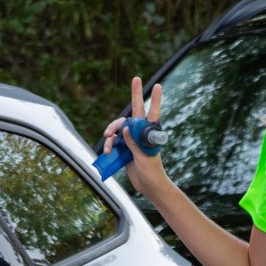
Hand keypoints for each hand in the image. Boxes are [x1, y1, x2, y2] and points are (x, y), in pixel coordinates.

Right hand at [102, 75, 168, 194]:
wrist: (149, 187)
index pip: (153, 113)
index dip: (155, 99)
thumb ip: (134, 142)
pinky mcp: (125, 149)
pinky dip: (110, 144)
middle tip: (136, 79)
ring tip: (109, 142)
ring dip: (112, 132)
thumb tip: (126, 127)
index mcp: (150, 134)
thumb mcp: (144, 157)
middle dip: (135, 95)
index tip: (157, 85)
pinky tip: (108, 150)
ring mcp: (132, 140)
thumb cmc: (152, 172)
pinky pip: (114, 142)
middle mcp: (141, 134)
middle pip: (135, 112)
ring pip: (120, 128)